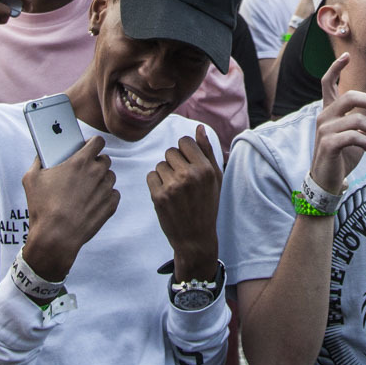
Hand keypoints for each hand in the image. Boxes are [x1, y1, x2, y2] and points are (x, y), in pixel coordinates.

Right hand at [21, 137, 118, 281]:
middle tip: (83, 171)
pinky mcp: (110, 205)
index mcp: (80, 162)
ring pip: (109, 177)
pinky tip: (93, 200)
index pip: (98, 141)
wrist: (56, 236)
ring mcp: (105, 189)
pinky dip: (105, 196)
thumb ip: (37, 161)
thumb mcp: (31, 179)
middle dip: (95, 162)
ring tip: (86, 188)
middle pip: (104, 159)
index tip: (87, 146)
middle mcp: (97, 173)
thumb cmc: (42, 207)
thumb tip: (40, 156)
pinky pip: (113, 194)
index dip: (92, 143)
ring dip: (101, 179)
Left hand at [148, 126, 222, 279]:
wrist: (196, 237)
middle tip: (182, 181)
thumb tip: (198, 127)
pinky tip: (166, 196)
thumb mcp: (214, 178)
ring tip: (175, 190)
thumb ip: (207, 151)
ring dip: (165, 174)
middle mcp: (189, 175)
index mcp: (205, 168)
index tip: (188, 166)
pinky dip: (156, 184)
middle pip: (170, 152)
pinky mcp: (158, 196)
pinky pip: (151, 176)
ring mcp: (173, 186)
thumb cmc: (207, 205)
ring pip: (159, 164)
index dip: (185, 152)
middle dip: (174, 163)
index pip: (185, 141)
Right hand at [310, 55, 365, 193]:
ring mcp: (324, 130)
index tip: (347, 55)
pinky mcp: (327, 144)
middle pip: (350, 96)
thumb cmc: (343, 156)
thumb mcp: (362, 138)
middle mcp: (324, 117)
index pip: (328, 83)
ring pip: (356, 119)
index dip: (335, 68)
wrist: (327, 181)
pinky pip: (354, 136)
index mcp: (330, 112)